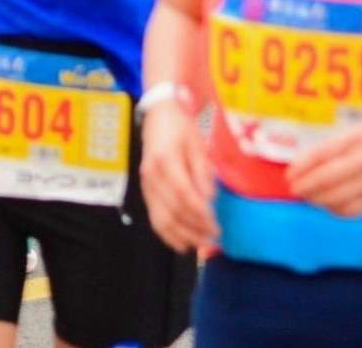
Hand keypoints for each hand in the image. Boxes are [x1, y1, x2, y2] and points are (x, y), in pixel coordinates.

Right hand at [138, 92, 216, 253]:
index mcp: (166, 161)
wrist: (158, 116)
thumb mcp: (197, 144)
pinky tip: (181, 244)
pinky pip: (154, 218)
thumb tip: (208, 200)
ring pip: (162, 219)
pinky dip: (167, 235)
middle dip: (195, 229)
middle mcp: (152, 176)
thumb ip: (202, 172)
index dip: (200, 215)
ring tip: (201, 245)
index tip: (216, 226)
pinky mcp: (145, 191)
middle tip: (214, 239)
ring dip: (183, 236)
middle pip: (173, 211)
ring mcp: (146, 185)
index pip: (183, 195)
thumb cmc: (181, 128)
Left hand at [282, 121, 361, 216]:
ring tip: (309, 197)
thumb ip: (330, 147)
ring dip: (318, 200)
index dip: (303, 166)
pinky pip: (353, 210)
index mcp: (358, 137)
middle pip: (330, 177)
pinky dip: (335, 210)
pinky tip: (327, 205)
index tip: (289, 175)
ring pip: (340, 197)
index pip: (324, 153)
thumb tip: (299, 167)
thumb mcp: (355, 133)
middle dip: (307, 186)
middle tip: (294, 190)